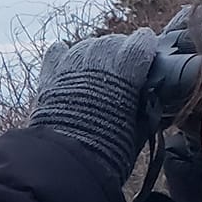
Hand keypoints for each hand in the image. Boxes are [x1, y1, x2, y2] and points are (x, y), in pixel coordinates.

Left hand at [27, 25, 163, 177]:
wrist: (67, 160)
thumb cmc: (111, 146)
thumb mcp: (141, 127)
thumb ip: (147, 104)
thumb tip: (152, 98)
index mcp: (128, 64)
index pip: (142, 41)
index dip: (146, 50)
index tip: (148, 59)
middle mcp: (99, 55)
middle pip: (114, 42)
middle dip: (121, 54)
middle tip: (122, 75)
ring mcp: (72, 61)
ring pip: (87, 46)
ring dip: (94, 57)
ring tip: (96, 77)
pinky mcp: (50, 73)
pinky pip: (58, 53)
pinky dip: (64, 57)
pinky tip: (68, 66)